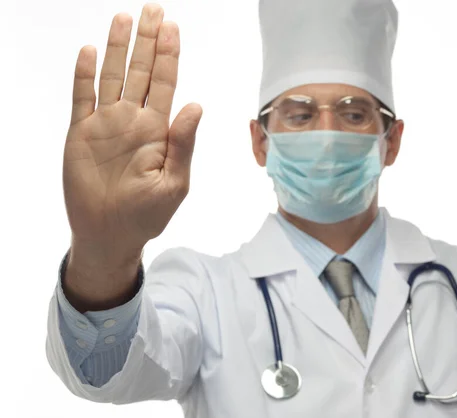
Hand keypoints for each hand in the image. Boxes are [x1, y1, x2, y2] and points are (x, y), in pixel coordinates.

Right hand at [63, 4, 201, 260]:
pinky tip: (89, 52)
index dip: (168, 55)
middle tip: (152, 10)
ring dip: (116, 49)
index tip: (171, 28)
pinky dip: (84, 76)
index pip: (165, 84)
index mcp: (158, 130)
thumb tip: (196, 105)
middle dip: (147, 42)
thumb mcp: (174, 182)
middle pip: (141, 72)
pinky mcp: (81, 133)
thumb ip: (183, 144)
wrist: (109, 234)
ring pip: (112, 77)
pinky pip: (82, 98)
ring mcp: (106, 124)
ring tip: (122, 19)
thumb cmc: (147, 215)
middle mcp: (133, 120)